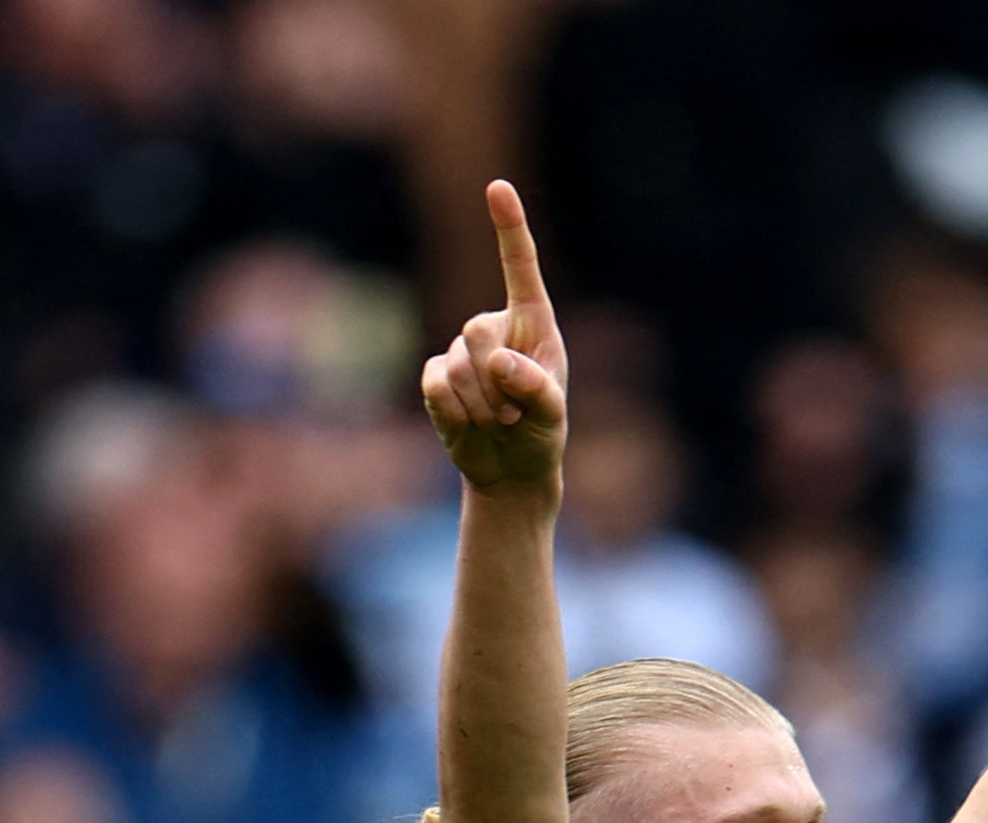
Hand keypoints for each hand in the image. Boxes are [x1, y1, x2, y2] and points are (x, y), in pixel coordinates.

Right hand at [422, 179, 567, 499]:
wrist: (509, 470)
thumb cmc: (540, 433)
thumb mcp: (552, 416)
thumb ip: (535, 388)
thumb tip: (502, 363)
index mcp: (533, 321)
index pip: (520, 266)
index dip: (508, 226)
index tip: (497, 187)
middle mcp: (494, 327)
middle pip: (477, 331)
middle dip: (495, 380)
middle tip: (513, 413)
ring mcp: (460, 350)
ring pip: (457, 365)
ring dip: (481, 405)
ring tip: (498, 423)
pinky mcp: (435, 377)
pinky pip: (436, 386)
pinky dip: (455, 413)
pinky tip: (470, 426)